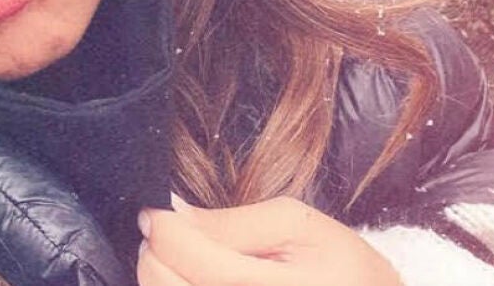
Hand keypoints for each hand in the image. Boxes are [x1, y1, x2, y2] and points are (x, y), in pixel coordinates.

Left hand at [136, 196, 402, 285]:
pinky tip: (185, 282)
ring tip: (173, 261)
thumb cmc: (341, 266)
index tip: (153, 214)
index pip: (191, 258)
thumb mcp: (298, 226)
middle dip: (152, 254)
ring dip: (156, 279)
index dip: (161, 229)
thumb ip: (234, 222)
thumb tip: (176, 218)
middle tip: (160, 235)